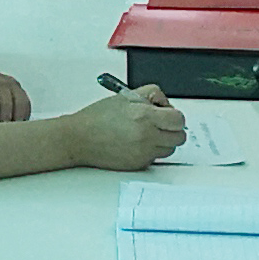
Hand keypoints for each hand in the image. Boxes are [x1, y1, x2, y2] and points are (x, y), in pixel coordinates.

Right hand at [66, 88, 184, 170]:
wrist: (79, 139)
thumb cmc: (98, 118)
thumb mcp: (126, 96)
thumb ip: (151, 95)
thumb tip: (166, 103)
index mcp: (145, 116)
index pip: (179, 120)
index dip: (175, 116)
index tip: (168, 114)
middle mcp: (147, 136)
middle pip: (179, 137)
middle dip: (172, 129)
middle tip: (161, 124)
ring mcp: (143, 152)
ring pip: (169, 149)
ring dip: (163, 141)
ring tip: (147, 133)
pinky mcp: (138, 164)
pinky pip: (155, 158)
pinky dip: (150, 151)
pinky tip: (136, 143)